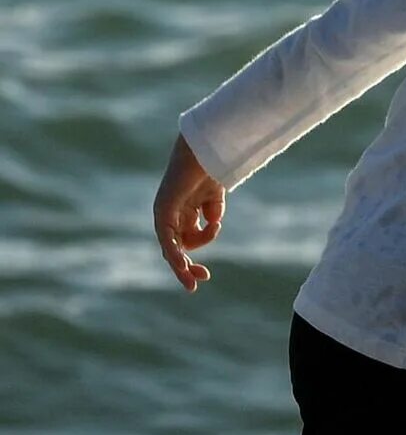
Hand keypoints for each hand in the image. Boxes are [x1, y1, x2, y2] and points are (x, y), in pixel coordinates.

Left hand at [154, 134, 224, 290]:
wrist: (205, 151)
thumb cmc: (209, 170)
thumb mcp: (214, 198)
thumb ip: (211, 213)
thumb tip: (211, 223)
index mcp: (182, 213)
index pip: (185, 242)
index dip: (193, 260)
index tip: (205, 275)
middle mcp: (170, 215)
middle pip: (176, 249)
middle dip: (186, 268)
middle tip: (198, 282)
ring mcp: (164, 213)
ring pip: (173, 248)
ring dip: (185, 263)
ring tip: (201, 270)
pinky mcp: (163, 210)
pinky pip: (167, 237)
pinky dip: (174, 252)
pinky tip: (181, 265)